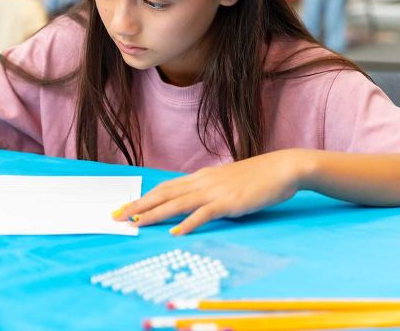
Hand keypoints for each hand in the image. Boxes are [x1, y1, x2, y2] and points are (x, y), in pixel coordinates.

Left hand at [113, 150, 309, 234]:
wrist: (283, 168)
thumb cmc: (257, 177)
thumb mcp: (227, 182)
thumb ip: (209, 190)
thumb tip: (195, 202)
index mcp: (201, 177)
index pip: (165, 187)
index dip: (143, 198)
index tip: (125, 207)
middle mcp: (202, 182)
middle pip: (163, 193)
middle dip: (138, 205)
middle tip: (116, 216)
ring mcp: (215, 191)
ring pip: (177, 203)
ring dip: (154, 214)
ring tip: (135, 223)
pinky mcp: (229, 202)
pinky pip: (204, 213)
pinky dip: (188, 223)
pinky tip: (176, 232)